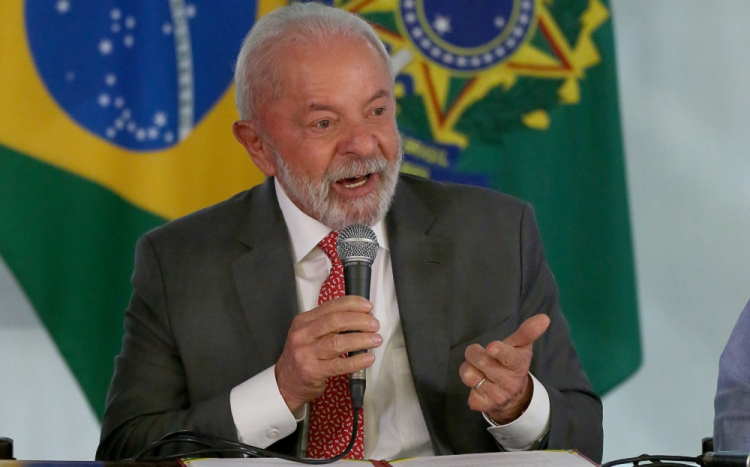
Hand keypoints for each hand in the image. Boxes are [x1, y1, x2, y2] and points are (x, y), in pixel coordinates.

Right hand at [275, 296, 381, 411]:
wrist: (285, 383)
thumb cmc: (303, 356)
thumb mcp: (309, 334)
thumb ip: (328, 324)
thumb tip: (360, 316)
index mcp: (303, 321)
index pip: (331, 306)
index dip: (352, 304)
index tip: (368, 307)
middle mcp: (303, 334)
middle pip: (335, 321)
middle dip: (359, 320)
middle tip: (375, 324)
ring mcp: (306, 353)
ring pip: (338, 342)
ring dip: (361, 339)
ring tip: (376, 340)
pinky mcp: (312, 371)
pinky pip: (339, 364)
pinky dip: (356, 361)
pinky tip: (368, 358)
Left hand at [459, 314, 549, 423]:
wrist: (515, 397)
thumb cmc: (513, 364)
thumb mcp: (520, 347)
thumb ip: (527, 332)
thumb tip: (544, 318)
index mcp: (518, 364)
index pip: (509, 357)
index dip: (499, 351)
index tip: (491, 347)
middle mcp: (509, 382)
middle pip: (481, 361)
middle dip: (475, 353)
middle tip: (482, 354)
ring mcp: (497, 395)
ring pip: (468, 374)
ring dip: (469, 368)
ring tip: (479, 370)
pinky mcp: (483, 405)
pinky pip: (467, 393)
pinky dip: (470, 387)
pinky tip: (480, 385)